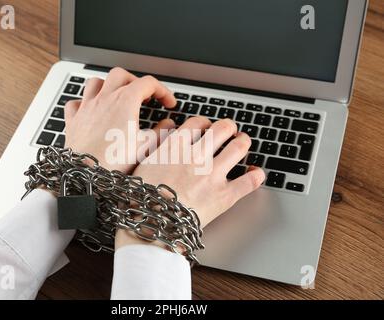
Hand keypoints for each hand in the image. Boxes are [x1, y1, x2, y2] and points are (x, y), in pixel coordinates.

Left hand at [64, 67, 175, 172]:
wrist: (86, 173)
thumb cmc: (115, 160)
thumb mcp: (146, 146)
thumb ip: (161, 131)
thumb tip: (168, 124)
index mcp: (125, 101)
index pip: (148, 83)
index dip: (163, 91)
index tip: (168, 103)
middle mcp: (105, 99)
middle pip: (121, 75)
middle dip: (135, 81)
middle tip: (144, 95)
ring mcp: (87, 107)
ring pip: (95, 82)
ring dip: (108, 85)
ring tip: (117, 97)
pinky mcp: (73, 120)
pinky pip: (75, 103)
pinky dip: (84, 102)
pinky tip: (91, 110)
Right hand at [115, 117, 264, 249]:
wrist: (152, 224)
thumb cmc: (143, 198)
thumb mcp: (143, 162)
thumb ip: (157, 141)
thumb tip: (167, 126)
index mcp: (176, 147)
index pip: (198, 122)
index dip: (205, 122)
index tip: (206, 127)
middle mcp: (197, 156)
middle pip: (222, 128)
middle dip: (228, 127)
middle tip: (229, 131)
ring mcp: (213, 175)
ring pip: (239, 148)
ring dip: (243, 142)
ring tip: (242, 143)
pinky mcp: (225, 196)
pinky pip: (250, 181)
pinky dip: (256, 175)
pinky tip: (255, 172)